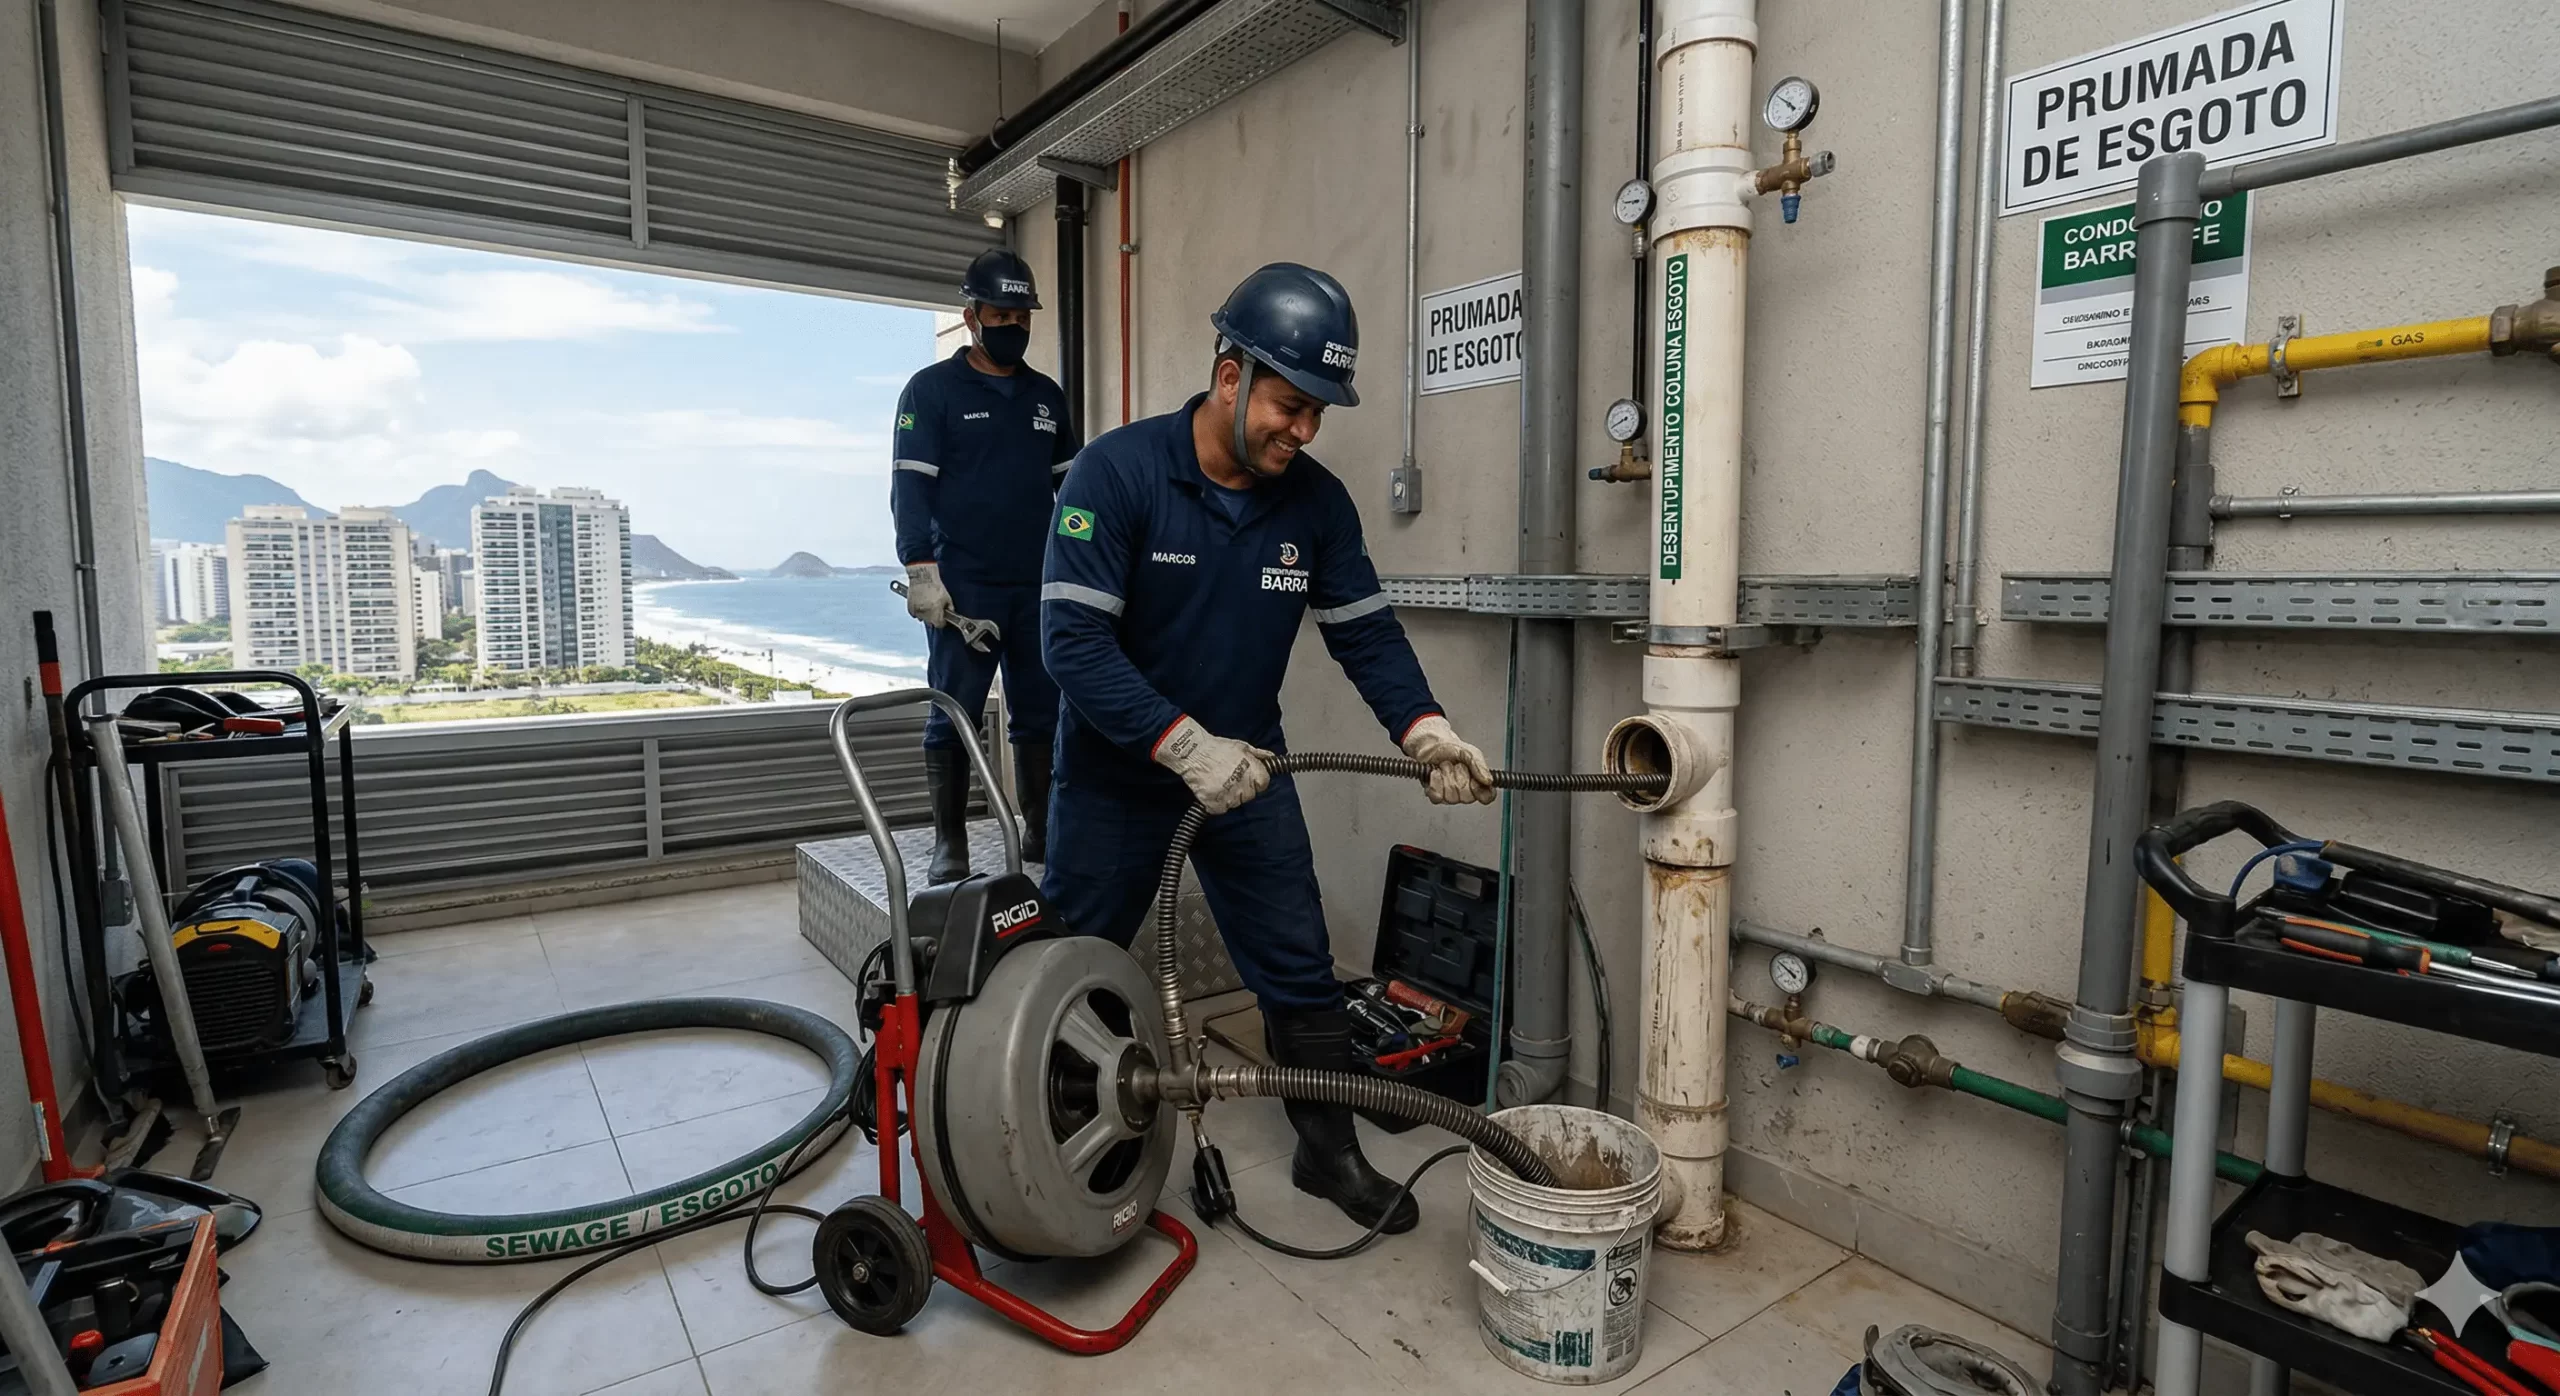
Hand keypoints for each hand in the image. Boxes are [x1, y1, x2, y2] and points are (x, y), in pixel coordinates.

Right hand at [903, 562, 951, 627]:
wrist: (923, 578)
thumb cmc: (935, 586)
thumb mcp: (947, 597)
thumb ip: (949, 607)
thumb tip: (950, 612)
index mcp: (935, 613)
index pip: (939, 625)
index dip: (942, 621)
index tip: (943, 618)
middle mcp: (925, 614)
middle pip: (930, 623)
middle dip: (934, 618)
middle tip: (936, 609)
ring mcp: (916, 611)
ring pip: (922, 618)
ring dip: (925, 615)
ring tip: (928, 605)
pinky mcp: (910, 608)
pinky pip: (915, 614)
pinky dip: (918, 611)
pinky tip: (921, 604)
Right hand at [1153, 716, 1272, 813]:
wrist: (1192, 752)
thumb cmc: (1216, 747)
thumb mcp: (1241, 746)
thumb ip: (1258, 754)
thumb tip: (1271, 757)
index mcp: (1253, 771)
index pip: (1263, 784)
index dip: (1255, 781)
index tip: (1247, 778)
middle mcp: (1243, 785)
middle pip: (1249, 795)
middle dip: (1242, 789)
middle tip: (1229, 778)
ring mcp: (1229, 796)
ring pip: (1235, 803)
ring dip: (1229, 796)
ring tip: (1218, 782)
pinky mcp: (1214, 803)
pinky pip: (1220, 809)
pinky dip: (1216, 804)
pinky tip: (1211, 791)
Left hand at [1401, 714, 1495, 804]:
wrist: (1431, 744)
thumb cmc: (1451, 748)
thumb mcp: (1470, 752)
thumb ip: (1480, 766)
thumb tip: (1488, 781)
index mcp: (1477, 782)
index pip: (1487, 796)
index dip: (1481, 791)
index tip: (1474, 782)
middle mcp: (1464, 792)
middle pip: (1467, 798)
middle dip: (1460, 778)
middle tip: (1456, 766)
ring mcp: (1449, 795)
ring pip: (1452, 797)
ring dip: (1447, 777)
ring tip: (1445, 766)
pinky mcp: (1435, 795)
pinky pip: (1437, 797)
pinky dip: (1435, 781)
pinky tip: (1435, 772)